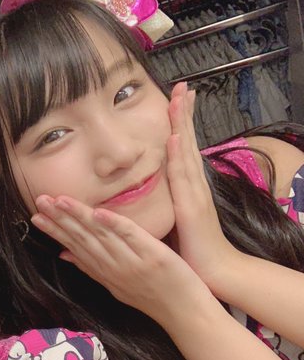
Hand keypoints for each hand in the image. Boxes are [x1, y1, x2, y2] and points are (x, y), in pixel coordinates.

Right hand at [32, 195, 213, 325]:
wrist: (187, 316)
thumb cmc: (156, 297)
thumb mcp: (117, 287)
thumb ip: (92, 269)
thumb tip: (63, 255)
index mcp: (105, 273)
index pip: (74, 248)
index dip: (54, 232)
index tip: (36, 217)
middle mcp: (114, 268)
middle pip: (82, 240)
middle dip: (58, 220)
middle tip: (39, 201)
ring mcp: (132, 263)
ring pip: (100, 235)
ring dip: (78, 216)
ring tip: (59, 201)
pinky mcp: (153, 256)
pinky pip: (131, 237)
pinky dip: (114, 224)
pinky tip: (98, 212)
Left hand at [166, 82, 241, 290]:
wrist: (213, 274)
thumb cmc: (191, 250)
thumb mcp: (173, 219)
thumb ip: (165, 202)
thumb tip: (147, 193)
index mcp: (187, 187)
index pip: (182, 148)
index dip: (180, 123)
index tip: (177, 98)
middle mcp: (192, 185)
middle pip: (187, 142)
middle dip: (184, 113)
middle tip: (183, 85)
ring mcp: (194, 194)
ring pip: (186, 152)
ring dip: (183, 124)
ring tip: (181, 98)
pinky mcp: (191, 208)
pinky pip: (183, 178)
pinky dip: (180, 157)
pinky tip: (175, 138)